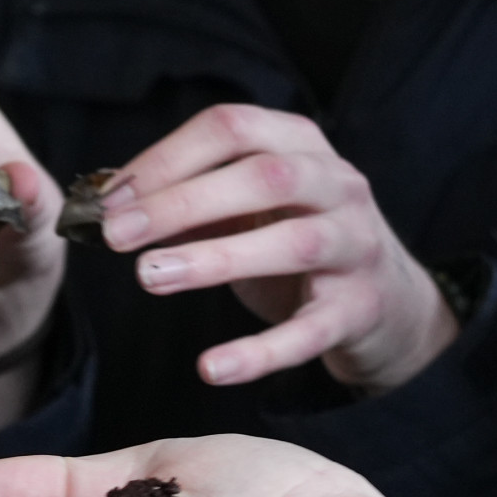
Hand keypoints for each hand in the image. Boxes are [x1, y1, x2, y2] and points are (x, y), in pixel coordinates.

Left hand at [91, 105, 458, 390]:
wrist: (388, 300)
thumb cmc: (298, 241)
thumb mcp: (252, 208)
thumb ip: (192, 202)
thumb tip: (108, 208)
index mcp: (302, 144)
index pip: (232, 128)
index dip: (166, 158)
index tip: (110, 198)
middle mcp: (338, 185)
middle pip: (264, 176)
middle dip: (182, 202)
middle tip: (117, 235)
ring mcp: (356, 245)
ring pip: (294, 243)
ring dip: (216, 258)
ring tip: (150, 277)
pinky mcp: (359, 310)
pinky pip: (310, 332)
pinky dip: (260, 352)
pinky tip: (211, 368)